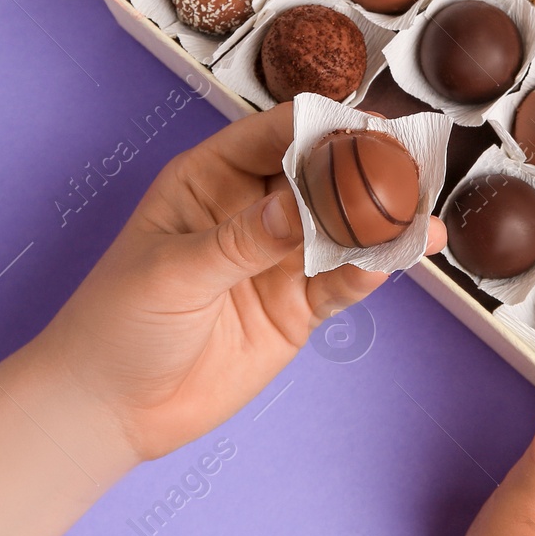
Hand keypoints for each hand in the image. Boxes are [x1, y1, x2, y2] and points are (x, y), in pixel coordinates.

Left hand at [34, 103, 445, 463]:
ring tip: (423, 225)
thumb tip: (295, 209)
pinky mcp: (296, 307)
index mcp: (211, 178)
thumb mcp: (172, 272)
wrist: (111, 409)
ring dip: (382, 226)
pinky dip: (368, 273)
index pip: (275, 136)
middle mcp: (253, 210)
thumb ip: (240, 240)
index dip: (321, 127)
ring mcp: (278, 259)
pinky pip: (341, 283)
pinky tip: (392, 264)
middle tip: (411, 172)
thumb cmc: (117, 323)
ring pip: (342, 230)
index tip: (366, 126)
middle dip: (366, 174)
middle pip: (321, 178)